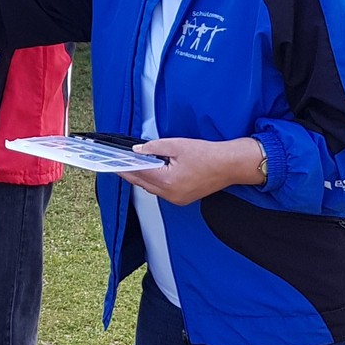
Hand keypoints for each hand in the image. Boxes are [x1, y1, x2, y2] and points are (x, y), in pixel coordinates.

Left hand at [123, 136, 265, 205]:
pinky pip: (162, 192)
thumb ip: (153, 147)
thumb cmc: (208, 155)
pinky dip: (155, 182)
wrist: (229, 165)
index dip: (124, 167)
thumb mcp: (177, 145)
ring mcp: (177, 199)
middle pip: (143, 183)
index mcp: (167, 181)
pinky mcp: (183, 199)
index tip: (114, 163)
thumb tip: (137, 151)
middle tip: (121, 163)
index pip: (138, 174)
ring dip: (144, 178)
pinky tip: (153, 172)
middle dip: (132, 173)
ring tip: (135, 166)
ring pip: (152, 189)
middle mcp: (170, 194)